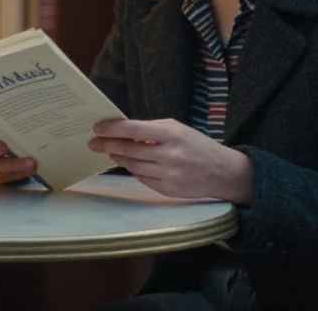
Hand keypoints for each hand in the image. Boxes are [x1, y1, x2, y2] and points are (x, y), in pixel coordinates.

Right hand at [0, 118, 36, 184]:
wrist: (22, 148)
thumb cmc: (15, 128)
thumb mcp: (13, 119)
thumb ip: (15, 112)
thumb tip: (32, 96)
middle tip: (3, 147)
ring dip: (10, 164)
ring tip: (29, 163)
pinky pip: (2, 176)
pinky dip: (16, 173)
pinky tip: (30, 169)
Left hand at [89, 118, 254, 204]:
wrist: (223, 172)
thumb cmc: (196, 145)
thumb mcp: (178, 129)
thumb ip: (152, 129)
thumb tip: (122, 131)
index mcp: (172, 134)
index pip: (134, 129)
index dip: (113, 129)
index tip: (97, 128)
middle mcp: (170, 155)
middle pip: (129, 150)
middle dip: (108, 145)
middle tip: (94, 143)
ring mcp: (169, 175)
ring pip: (133, 166)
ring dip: (119, 158)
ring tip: (112, 152)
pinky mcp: (168, 190)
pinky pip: (142, 179)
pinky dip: (135, 170)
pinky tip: (131, 164)